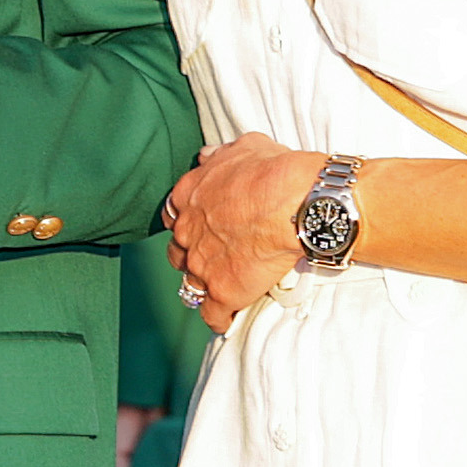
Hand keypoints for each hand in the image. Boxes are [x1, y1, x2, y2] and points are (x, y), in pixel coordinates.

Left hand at [162, 137, 322, 332]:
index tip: (199, 227)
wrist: (292, 202)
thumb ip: (220, 156)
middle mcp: (187, 234)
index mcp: (188, 198)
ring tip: (219, 289)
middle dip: (190, 256)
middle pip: (177, 253)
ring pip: (190, 286)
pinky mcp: (222, 292)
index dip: (187, 223)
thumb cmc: (272, 171)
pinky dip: (220, 318)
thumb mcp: (243, 148)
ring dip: (203, 287)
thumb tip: (207, 156)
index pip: (173, 216)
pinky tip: (228, 318)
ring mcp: (202, 266)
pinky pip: (212, 315)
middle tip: (210, 257)